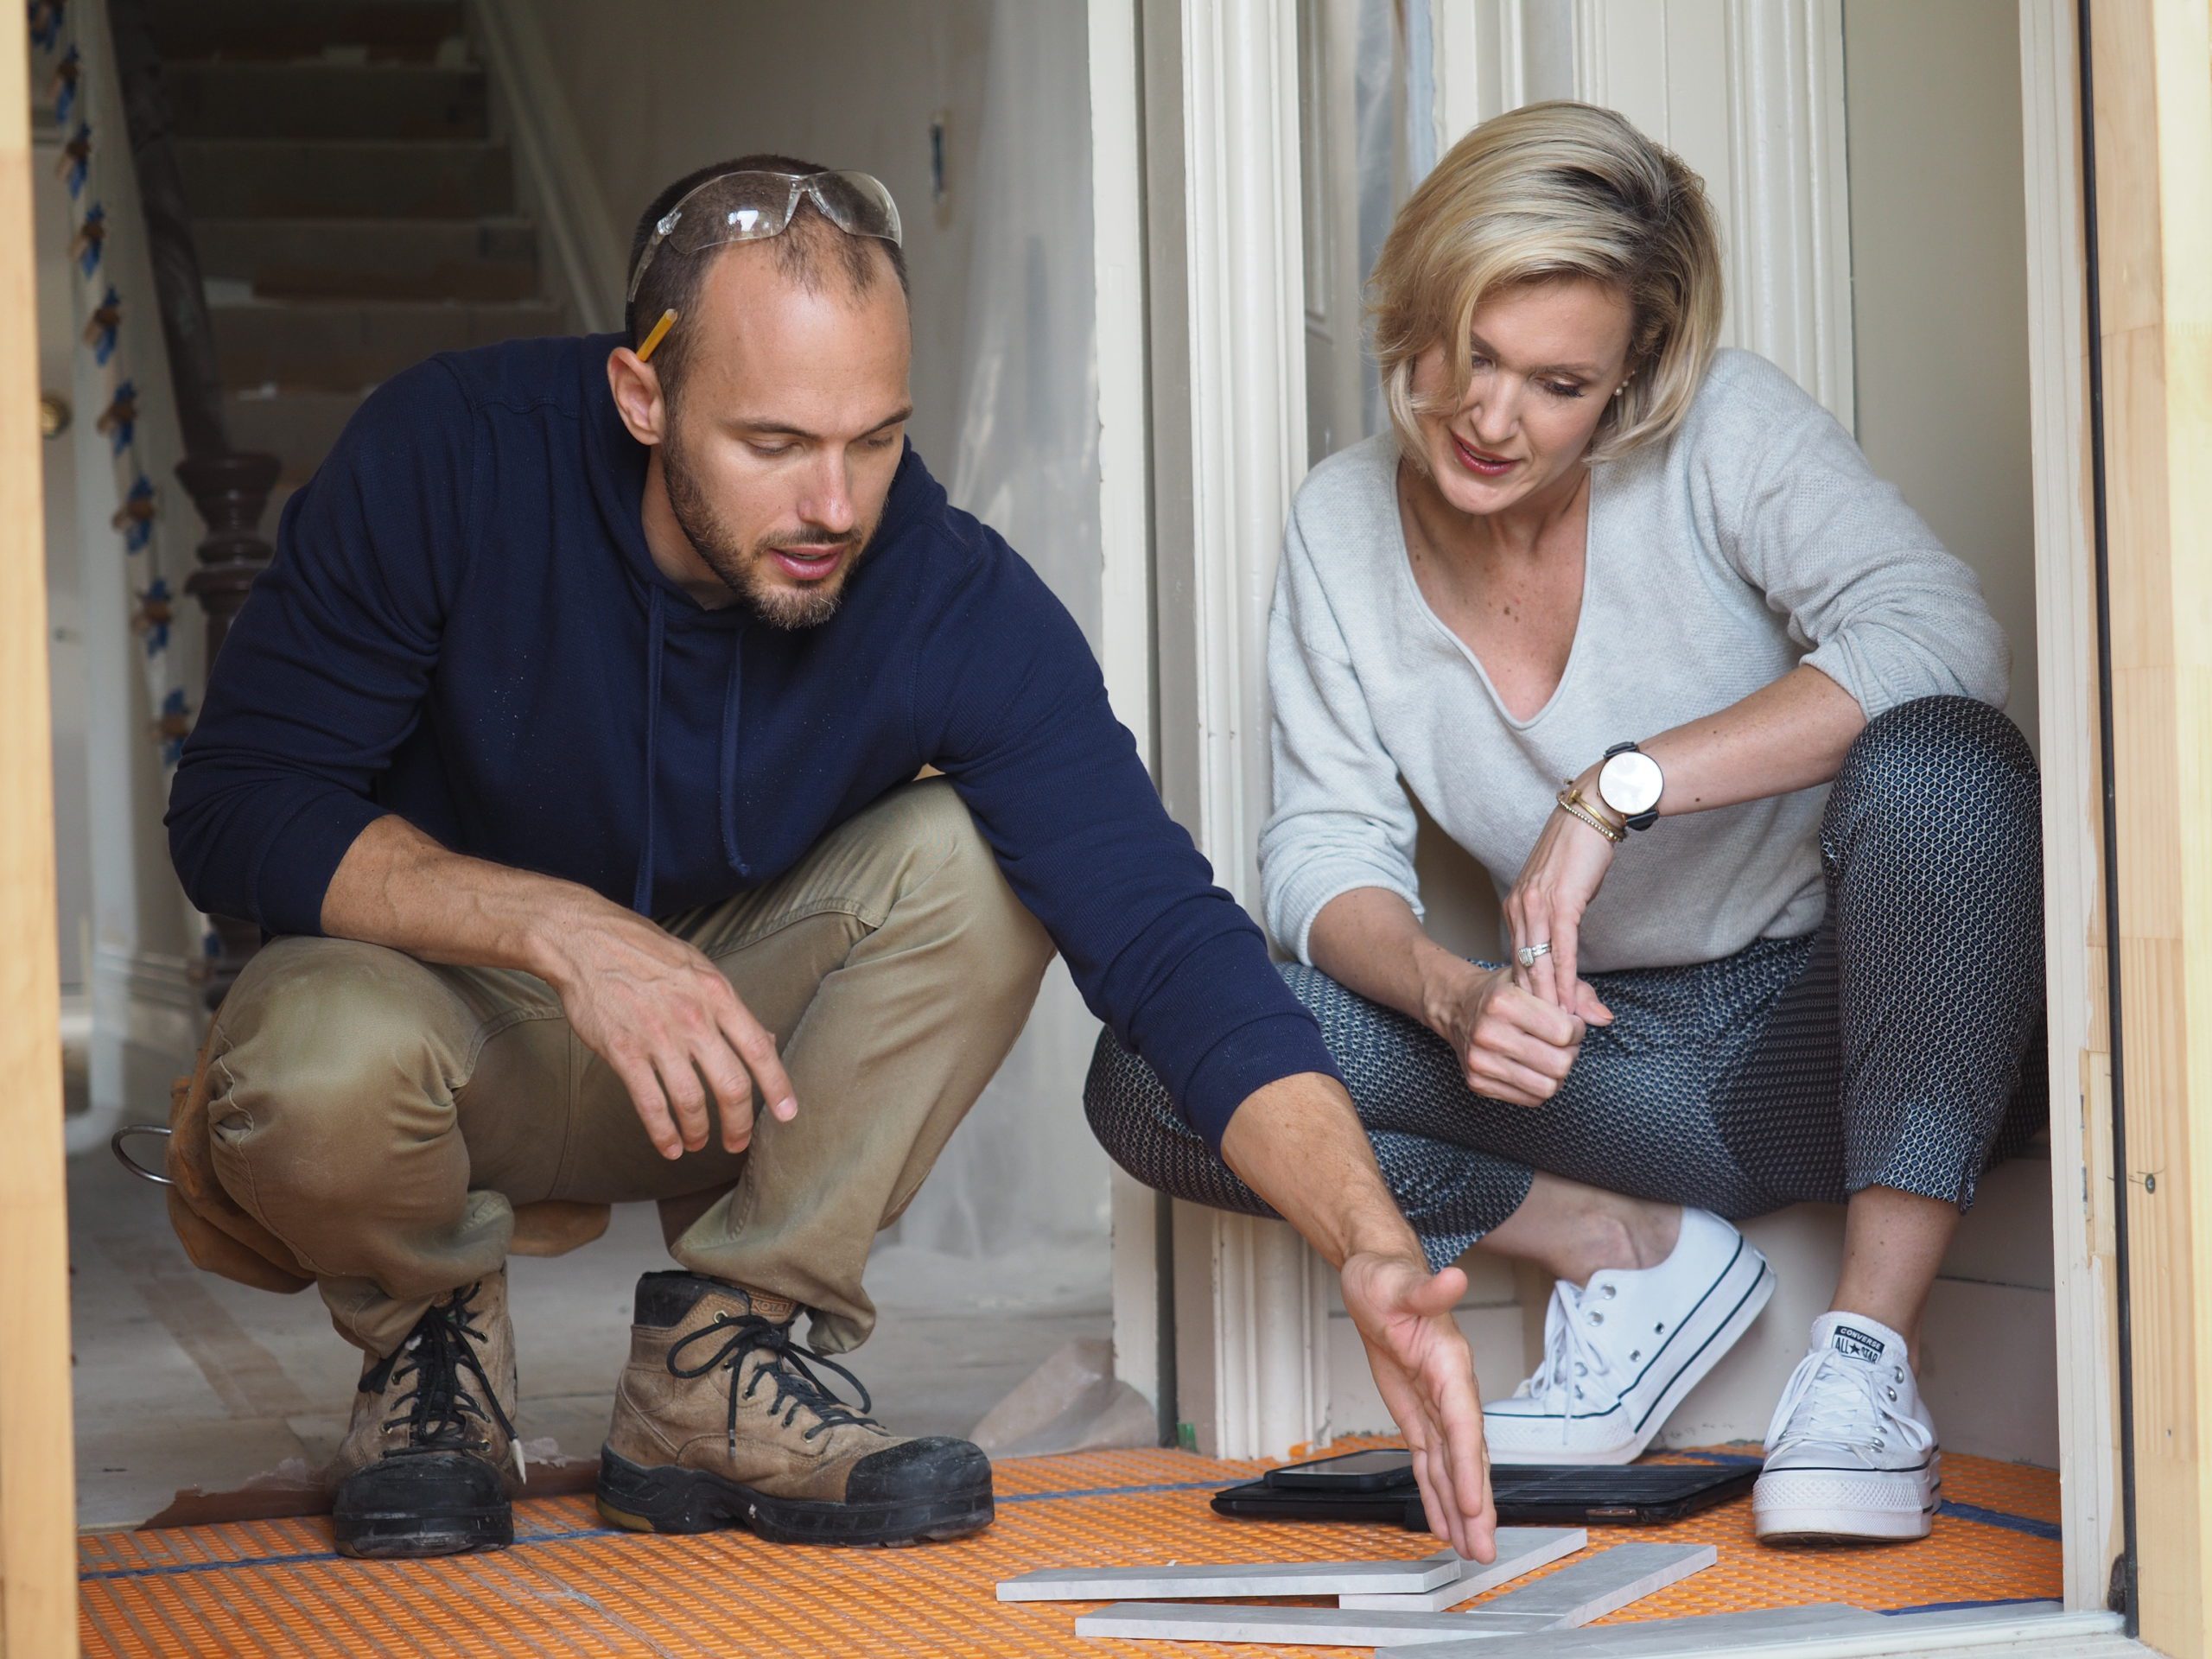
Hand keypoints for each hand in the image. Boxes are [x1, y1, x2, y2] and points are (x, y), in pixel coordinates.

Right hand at [537, 899, 795, 1159]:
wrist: (585, 941)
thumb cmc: (644, 950)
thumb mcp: (699, 967)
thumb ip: (730, 1007)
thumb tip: (766, 1041)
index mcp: (717, 994)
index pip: (759, 1049)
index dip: (777, 1086)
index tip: (786, 1114)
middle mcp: (694, 1018)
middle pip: (731, 1085)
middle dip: (739, 1123)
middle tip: (738, 1142)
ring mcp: (658, 1036)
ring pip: (691, 1101)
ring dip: (698, 1131)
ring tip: (698, 1144)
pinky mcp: (623, 1051)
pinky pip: (650, 1104)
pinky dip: (663, 1133)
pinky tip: (669, 1146)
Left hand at [1341, 1252, 1496, 1561]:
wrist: (1379, 1275)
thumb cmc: (1388, 1276)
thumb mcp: (1399, 1282)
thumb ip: (1428, 1289)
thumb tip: (1454, 1278)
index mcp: (1451, 1364)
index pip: (1464, 1424)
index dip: (1471, 1467)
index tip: (1475, 1506)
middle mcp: (1451, 1390)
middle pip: (1468, 1456)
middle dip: (1476, 1505)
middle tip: (1484, 1550)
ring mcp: (1436, 1404)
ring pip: (1453, 1467)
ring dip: (1462, 1510)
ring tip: (1472, 1551)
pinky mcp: (1419, 1412)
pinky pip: (1431, 1460)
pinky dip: (1437, 1493)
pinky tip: (1445, 1522)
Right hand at [1431, 964, 1588, 1105]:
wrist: (1458, 1008)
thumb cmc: (1507, 993)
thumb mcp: (1539, 980)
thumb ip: (1578, 994)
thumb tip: (1605, 1019)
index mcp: (1504, 1002)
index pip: (1565, 1032)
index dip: (1577, 1030)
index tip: (1570, 1024)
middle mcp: (1488, 1033)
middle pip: (1559, 1064)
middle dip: (1570, 1054)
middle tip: (1563, 1043)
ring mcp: (1480, 1061)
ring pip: (1547, 1087)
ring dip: (1557, 1074)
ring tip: (1550, 1056)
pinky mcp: (1478, 1083)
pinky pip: (1530, 1100)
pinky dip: (1539, 1086)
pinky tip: (1533, 1068)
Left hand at [1505, 781, 1620, 1018]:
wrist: (1591, 813)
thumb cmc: (1579, 854)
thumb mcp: (1563, 895)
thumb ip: (1561, 930)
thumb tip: (1569, 960)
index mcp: (1516, 908)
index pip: (1518, 962)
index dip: (1525, 995)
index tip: (1532, 1024)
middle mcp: (1519, 908)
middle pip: (1523, 969)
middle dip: (1533, 1007)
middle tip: (1542, 1040)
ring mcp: (1537, 906)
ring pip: (1538, 965)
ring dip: (1548, 1002)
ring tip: (1556, 1033)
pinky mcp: (1561, 903)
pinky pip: (1561, 952)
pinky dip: (1564, 981)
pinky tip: (1568, 1003)